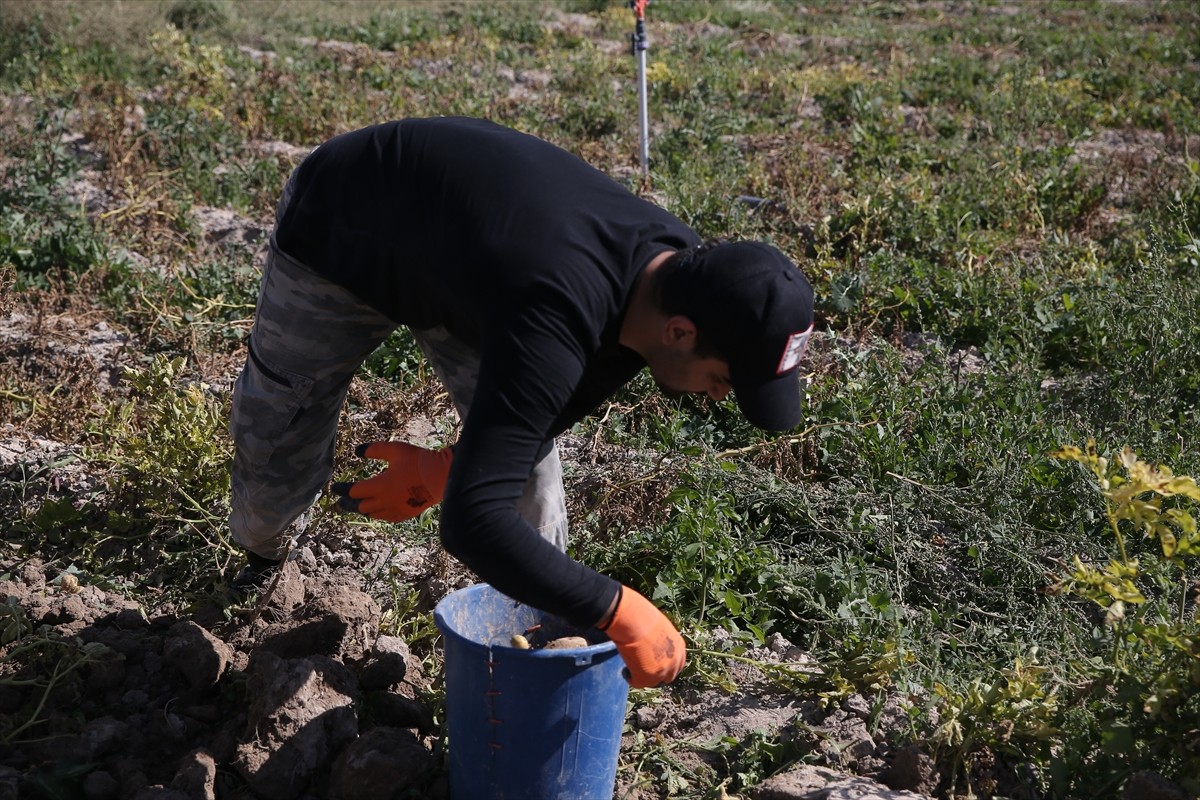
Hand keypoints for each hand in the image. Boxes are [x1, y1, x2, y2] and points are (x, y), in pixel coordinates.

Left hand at [332, 442, 452, 521]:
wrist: (442, 475)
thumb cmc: (418, 460)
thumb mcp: (394, 449)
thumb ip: (374, 449)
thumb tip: (357, 451)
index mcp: (380, 485)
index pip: (354, 491)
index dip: (343, 489)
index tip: (335, 488)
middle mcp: (385, 500)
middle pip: (361, 506)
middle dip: (350, 503)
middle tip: (342, 501)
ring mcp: (396, 509)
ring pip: (373, 514)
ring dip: (363, 509)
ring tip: (358, 505)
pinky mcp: (406, 513)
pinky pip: (387, 518)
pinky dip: (378, 514)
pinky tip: (378, 511)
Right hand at [600, 586, 685, 687]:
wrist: (634, 620)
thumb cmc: (643, 616)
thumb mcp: (659, 627)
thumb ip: (660, 639)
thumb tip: (652, 642)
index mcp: (679, 646)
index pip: (678, 663)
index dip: (666, 664)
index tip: (656, 662)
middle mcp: (674, 661)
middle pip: (668, 676)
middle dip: (658, 674)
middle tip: (644, 668)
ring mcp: (662, 671)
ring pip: (653, 682)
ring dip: (644, 677)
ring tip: (632, 669)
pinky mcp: (647, 678)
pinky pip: (638, 684)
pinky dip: (631, 679)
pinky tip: (625, 672)